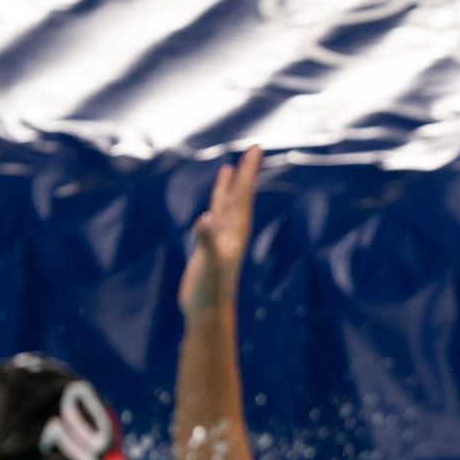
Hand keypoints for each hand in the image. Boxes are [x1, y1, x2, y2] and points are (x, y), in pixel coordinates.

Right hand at [179, 145, 261, 316]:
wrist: (208, 311)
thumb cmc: (211, 289)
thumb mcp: (209, 263)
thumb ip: (206, 241)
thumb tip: (204, 220)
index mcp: (236, 231)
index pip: (243, 194)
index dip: (248, 171)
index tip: (256, 149)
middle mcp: (232, 232)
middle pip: (240, 195)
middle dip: (245, 172)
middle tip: (253, 148)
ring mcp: (221, 239)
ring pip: (226, 205)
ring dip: (229, 187)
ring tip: (231, 168)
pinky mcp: (209, 247)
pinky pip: (213, 219)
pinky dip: (213, 206)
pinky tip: (212, 203)